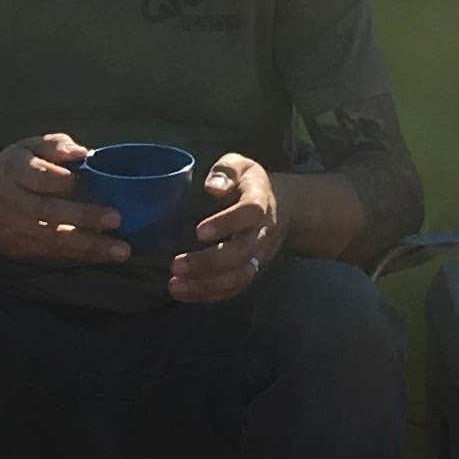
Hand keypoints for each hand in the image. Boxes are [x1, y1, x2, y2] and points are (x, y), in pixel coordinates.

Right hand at [0, 132, 130, 266]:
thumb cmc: (9, 171)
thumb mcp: (25, 148)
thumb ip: (54, 146)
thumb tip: (83, 152)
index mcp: (13, 170)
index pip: (37, 177)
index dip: (59, 180)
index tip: (81, 181)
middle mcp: (12, 202)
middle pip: (48, 211)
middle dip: (83, 216)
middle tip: (116, 218)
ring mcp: (16, 229)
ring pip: (54, 238)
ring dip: (89, 245)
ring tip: (120, 250)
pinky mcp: (21, 249)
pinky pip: (54, 253)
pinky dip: (82, 255)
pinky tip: (106, 255)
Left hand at [169, 154, 281, 305]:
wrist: (284, 207)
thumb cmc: (250, 183)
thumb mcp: (240, 165)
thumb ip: (225, 171)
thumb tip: (213, 186)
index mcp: (260, 201)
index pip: (249, 213)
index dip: (226, 223)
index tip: (198, 231)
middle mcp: (262, 233)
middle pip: (241, 253)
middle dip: (208, 262)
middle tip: (175, 264)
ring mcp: (259, 255)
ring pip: (238, 277)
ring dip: (206, 285)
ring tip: (175, 285)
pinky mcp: (252, 270)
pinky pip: (234, 288)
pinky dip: (209, 294)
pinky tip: (183, 292)